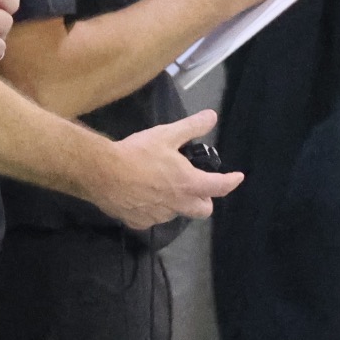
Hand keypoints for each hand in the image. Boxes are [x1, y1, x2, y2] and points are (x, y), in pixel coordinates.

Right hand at [92, 109, 243, 227]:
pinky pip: (153, 217)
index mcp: (188, 183)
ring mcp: (159, 216)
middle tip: (194, 184)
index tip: (236, 177)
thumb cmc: (137, 153)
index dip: (231, 181)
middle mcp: (178, 204)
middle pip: (203, 210)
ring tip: (160, 184)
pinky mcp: (140, 222)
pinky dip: (152, 208)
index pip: (220, 186)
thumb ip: (191, 127)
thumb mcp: (166, 134)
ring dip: (175, 201)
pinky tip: (140, 194)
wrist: (102, 173)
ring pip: (176, 212)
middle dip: (204, 199)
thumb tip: (212, 116)